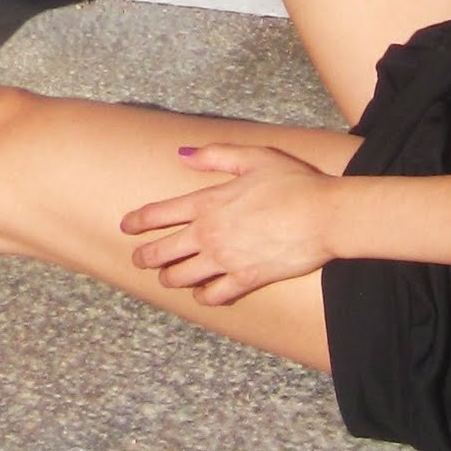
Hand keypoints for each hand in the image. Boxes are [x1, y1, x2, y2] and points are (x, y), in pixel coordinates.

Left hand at [121, 143, 337, 305]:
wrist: (324, 215)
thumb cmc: (293, 182)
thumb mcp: (255, 157)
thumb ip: (216, 154)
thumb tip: (182, 154)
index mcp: (209, 202)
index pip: (160, 213)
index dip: (138, 221)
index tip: (126, 226)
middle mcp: (209, 234)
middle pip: (162, 252)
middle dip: (145, 256)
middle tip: (140, 258)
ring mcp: (225, 260)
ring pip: (180, 277)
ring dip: (169, 277)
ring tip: (167, 276)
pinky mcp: (244, 280)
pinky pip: (212, 296)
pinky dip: (202, 295)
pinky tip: (202, 291)